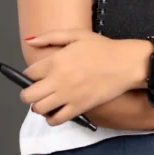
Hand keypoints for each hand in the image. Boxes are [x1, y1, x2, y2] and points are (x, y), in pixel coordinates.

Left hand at [21, 29, 148, 125]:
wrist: (126, 63)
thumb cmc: (103, 48)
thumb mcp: (77, 35)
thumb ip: (51, 37)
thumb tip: (30, 42)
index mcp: (56, 60)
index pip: (28, 74)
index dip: (30, 75)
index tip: (38, 75)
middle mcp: (57, 80)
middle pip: (27, 95)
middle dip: (29, 93)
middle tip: (39, 90)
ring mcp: (67, 96)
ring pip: (38, 109)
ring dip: (40, 106)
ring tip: (49, 100)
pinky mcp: (78, 108)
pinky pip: (56, 120)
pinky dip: (52, 118)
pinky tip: (57, 110)